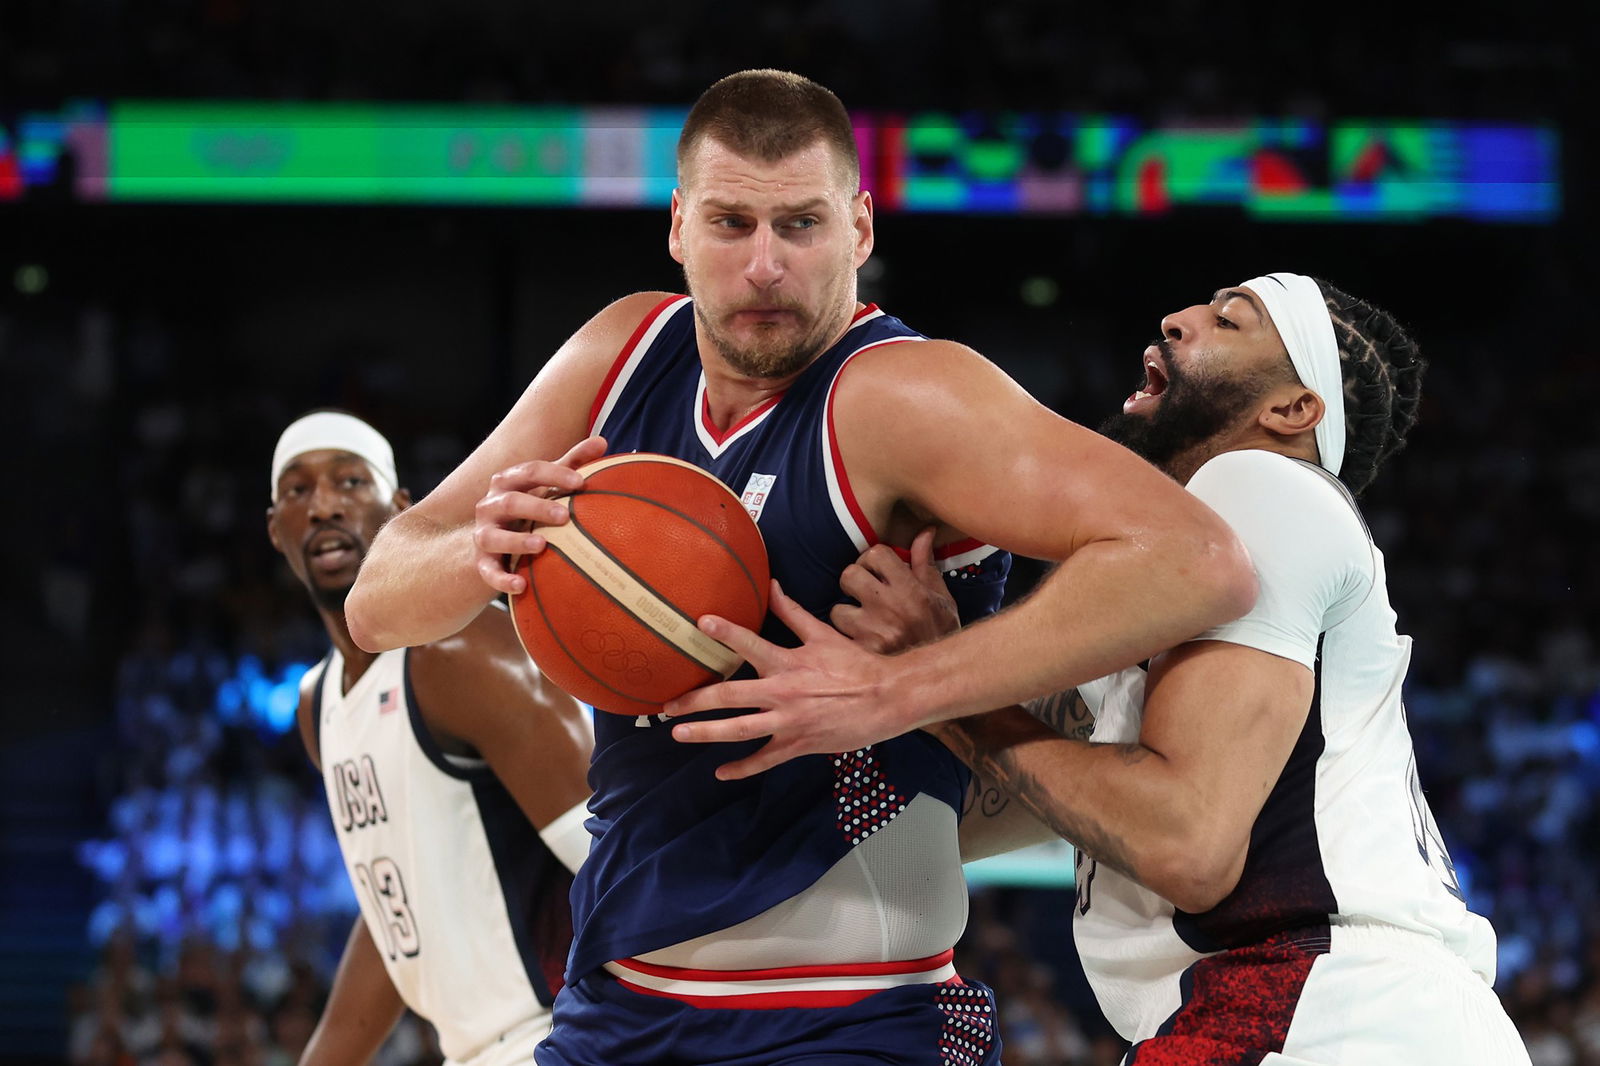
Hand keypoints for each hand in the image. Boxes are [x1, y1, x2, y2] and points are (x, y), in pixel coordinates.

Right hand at [472, 436, 607, 594]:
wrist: (494, 541)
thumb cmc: (529, 506)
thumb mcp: (547, 485)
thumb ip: (572, 463)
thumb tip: (603, 441)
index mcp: (508, 481)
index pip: (529, 470)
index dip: (554, 474)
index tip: (580, 483)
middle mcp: (490, 505)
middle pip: (510, 501)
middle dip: (536, 507)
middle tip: (565, 516)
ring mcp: (483, 534)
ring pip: (492, 536)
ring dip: (516, 541)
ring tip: (542, 545)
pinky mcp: (481, 562)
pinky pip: (488, 572)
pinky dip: (502, 580)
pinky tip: (521, 585)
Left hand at [663, 581, 915, 779]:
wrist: (888, 698)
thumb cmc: (856, 664)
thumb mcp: (823, 634)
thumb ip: (793, 612)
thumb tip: (771, 584)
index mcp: (789, 662)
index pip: (750, 644)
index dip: (725, 632)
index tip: (699, 622)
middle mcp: (783, 692)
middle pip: (731, 696)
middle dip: (695, 700)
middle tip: (667, 705)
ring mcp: (790, 722)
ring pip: (740, 730)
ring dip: (707, 732)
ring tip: (679, 734)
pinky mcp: (799, 744)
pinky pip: (765, 760)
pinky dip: (742, 768)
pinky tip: (720, 772)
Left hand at [831, 528, 959, 653]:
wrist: (940, 677)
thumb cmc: (940, 634)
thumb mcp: (940, 598)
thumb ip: (925, 564)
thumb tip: (925, 532)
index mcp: (911, 589)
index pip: (875, 553)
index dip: (872, 559)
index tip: (876, 571)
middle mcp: (891, 607)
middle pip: (849, 575)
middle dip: (853, 582)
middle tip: (862, 594)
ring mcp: (874, 632)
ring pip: (837, 610)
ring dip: (845, 616)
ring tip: (861, 624)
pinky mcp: (862, 655)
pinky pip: (837, 638)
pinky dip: (844, 641)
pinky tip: (860, 644)